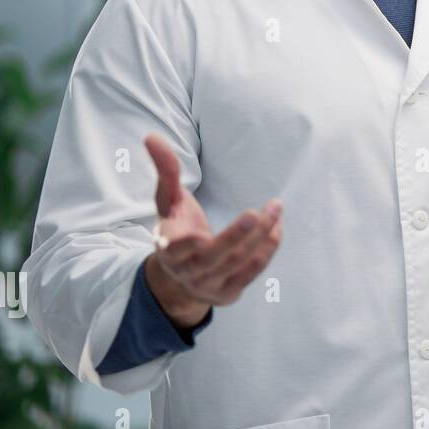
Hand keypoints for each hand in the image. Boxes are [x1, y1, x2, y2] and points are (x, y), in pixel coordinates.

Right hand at [142, 134, 283, 324]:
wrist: (179, 278)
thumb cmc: (177, 229)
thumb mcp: (168, 202)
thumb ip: (165, 172)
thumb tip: (151, 136)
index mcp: (168, 249)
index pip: (175, 250)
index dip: (186, 245)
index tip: (198, 235)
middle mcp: (188, 271)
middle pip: (216, 256)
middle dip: (238, 235)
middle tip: (259, 211)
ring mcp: (209, 284)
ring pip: (239, 262)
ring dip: (262, 236)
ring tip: (276, 208)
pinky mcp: (228, 292)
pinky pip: (252, 272)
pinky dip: (267, 250)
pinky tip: (277, 228)